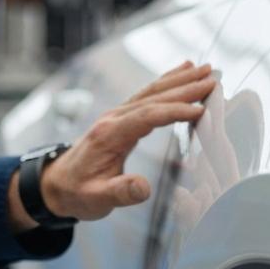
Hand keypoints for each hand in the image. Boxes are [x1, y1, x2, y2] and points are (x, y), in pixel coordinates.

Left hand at [37, 60, 215, 221]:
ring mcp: (117, 115)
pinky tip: (182, 72)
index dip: (173, 112)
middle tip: (213, 79)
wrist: (56, 184)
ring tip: (205, 69)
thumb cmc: (77, 192)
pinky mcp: (121, 118)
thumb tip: (143, 188)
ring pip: (151, 92)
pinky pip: (147, 95)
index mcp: (109, 135)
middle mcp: (113, 119)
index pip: (146, 117)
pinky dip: (167, 82)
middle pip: (153, 97)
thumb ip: (120, 192)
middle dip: (184, 88)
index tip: (200, 110)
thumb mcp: (96, 199)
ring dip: (179, 80)